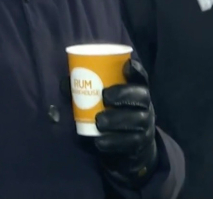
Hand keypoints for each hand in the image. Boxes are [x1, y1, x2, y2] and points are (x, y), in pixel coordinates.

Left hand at [93, 59, 157, 188]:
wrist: (130, 147)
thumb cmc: (113, 114)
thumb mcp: (105, 102)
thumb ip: (86, 91)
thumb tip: (65, 84)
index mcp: (138, 91)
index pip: (142, 78)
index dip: (137, 70)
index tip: (127, 65)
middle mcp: (146, 106)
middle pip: (142, 97)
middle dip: (124, 94)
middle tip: (104, 96)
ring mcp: (145, 126)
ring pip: (137, 120)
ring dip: (117, 119)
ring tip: (98, 121)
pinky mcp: (140, 145)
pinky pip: (130, 143)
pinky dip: (113, 141)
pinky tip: (100, 140)